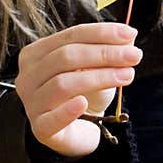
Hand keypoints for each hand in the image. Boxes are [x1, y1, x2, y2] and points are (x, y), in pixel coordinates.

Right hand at [14, 22, 142, 158]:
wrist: (79, 129)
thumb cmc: (84, 92)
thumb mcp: (96, 67)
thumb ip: (108, 49)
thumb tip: (129, 36)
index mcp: (36, 53)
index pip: (70, 36)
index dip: (101, 33)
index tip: (130, 34)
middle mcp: (27, 76)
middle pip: (66, 57)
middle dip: (104, 53)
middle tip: (135, 55)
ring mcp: (31, 103)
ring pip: (63, 83)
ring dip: (99, 77)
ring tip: (127, 75)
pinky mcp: (40, 128)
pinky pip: (52, 118)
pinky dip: (68, 110)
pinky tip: (84, 103)